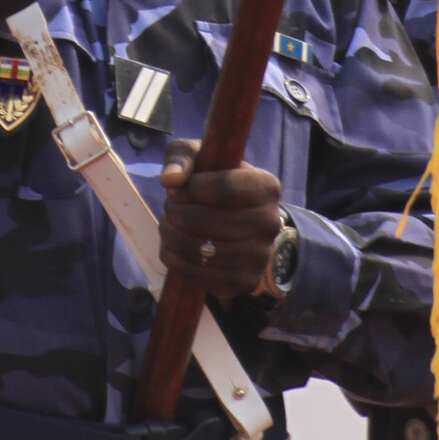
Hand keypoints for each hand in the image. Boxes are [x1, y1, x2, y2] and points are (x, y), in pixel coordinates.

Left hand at [158, 136, 284, 299]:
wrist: (233, 220)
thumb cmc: (212, 182)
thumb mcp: (199, 157)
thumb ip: (181, 158)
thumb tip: (169, 180)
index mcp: (267, 187)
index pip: (224, 187)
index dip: (190, 188)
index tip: (175, 189)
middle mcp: (270, 223)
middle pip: (208, 220)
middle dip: (176, 213)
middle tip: (168, 208)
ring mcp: (260, 256)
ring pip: (202, 250)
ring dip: (172, 237)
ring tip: (167, 226)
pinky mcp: (243, 282)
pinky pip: (200, 275)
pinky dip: (176, 261)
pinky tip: (172, 247)